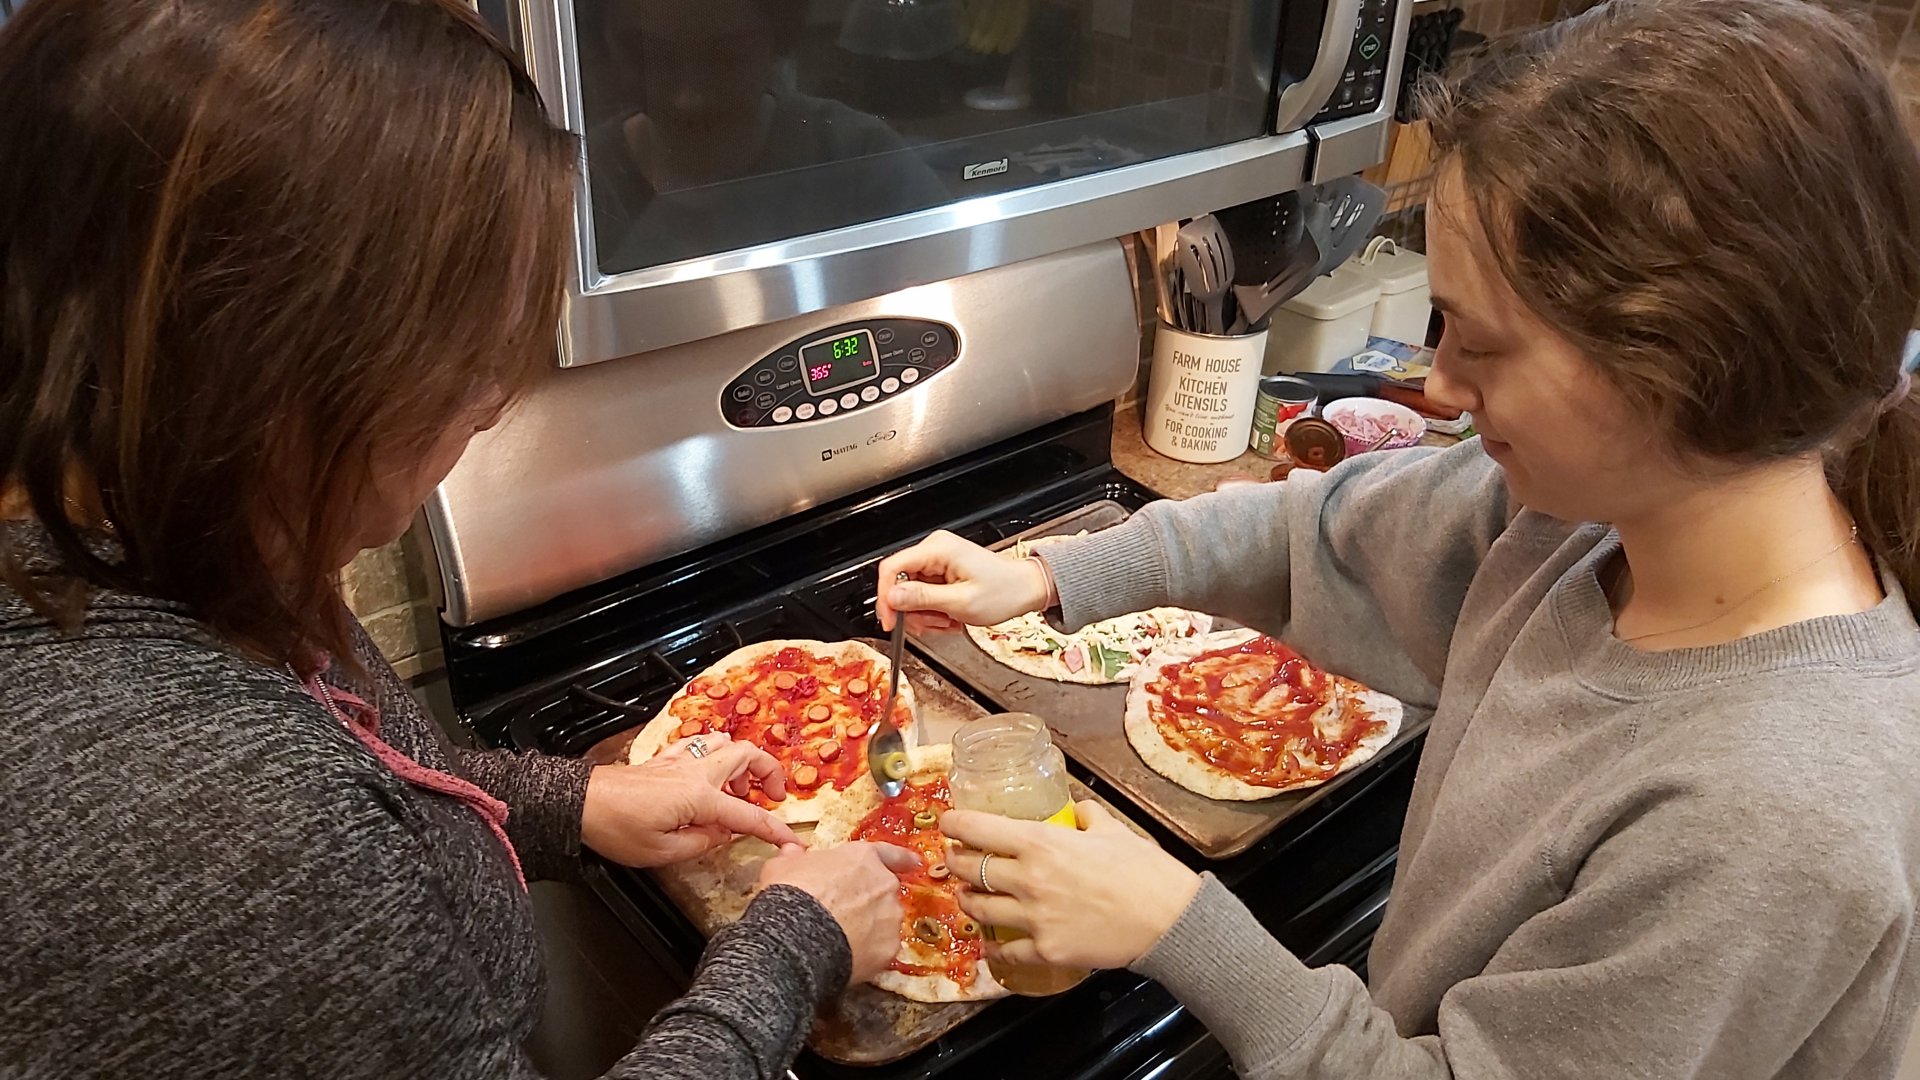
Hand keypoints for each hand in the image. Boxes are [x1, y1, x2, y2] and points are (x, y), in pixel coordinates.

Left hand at [581, 734, 798, 867]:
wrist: (581, 803)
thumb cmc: (617, 828)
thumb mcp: (662, 851)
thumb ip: (701, 843)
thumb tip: (721, 835)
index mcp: (701, 797)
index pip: (749, 815)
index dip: (774, 830)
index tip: (794, 843)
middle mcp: (696, 772)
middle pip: (747, 755)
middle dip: (769, 773)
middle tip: (772, 797)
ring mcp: (680, 761)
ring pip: (725, 745)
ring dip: (741, 764)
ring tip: (738, 791)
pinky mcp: (664, 760)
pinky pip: (698, 746)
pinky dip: (713, 755)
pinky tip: (708, 774)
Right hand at [758, 841, 921, 980]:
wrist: (796, 937)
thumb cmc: (791, 895)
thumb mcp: (783, 866)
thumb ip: (794, 857)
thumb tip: (791, 851)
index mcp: (862, 858)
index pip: (889, 853)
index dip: (901, 858)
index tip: (914, 863)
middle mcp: (884, 884)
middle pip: (885, 891)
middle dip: (871, 901)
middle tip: (846, 914)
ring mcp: (890, 918)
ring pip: (886, 922)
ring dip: (871, 928)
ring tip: (842, 939)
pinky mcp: (889, 949)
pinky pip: (882, 949)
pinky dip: (869, 953)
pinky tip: (848, 957)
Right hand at [875, 529, 1052, 632]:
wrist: (1025, 589)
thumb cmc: (1004, 591)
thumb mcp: (961, 602)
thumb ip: (923, 599)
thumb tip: (892, 597)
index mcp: (937, 550)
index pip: (892, 568)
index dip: (886, 597)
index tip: (890, 620)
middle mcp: (934, 550)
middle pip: (900, 584)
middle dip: (914, 611)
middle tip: (933, 624)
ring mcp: (937, 561)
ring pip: (911, 594)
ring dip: (926, 615)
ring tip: (948, 621)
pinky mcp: (941, 572)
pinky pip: (923, 596)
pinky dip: (933, 612)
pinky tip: (950, 617)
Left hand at [943, 802, 1200, 970]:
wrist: (1168, 920)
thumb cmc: (1144, 870)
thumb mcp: (1114, 830)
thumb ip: (1088, 816)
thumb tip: (1078, 809)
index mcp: (1041, 842)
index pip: (980, 829)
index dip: (955, 824)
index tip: (947, 823)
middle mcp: (1028, 878)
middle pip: (971, 868)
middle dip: (956, 861)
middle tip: (955, 858)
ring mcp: (1033, 917)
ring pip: (979, 909)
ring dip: (967, 900)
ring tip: (966, 896)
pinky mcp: (1045, 949)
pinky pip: (1005, 950)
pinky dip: (994, 947)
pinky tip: (992, 945)